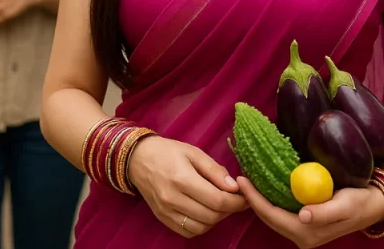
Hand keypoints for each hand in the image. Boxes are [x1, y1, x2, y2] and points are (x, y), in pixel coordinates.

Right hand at [127, 136, 247, 237]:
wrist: (138, 159)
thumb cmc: (169, 152)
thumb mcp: (194, 152)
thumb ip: (215, 170)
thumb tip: (235, 187)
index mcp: (182, 179)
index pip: (217, 200)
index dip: (237, 201)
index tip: (245, 196)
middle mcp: (173, 199)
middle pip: (211, 216)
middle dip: (230, 210)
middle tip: (236, 200)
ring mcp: (166, 212)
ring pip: (201, 227)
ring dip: (216, 220)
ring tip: (221, 205)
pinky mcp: (162, 219)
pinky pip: (187, 232)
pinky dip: (201, 226)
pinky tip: (205, 212)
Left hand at [238, 176, 383, 247]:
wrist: (374, 204)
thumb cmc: (360, 202)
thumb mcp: (345, 205)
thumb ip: (324, 212)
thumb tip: (303, 216)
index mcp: (307, 234)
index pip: (272, 216)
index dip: (255, 199)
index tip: (243, 180)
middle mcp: (302, 236)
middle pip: (268, 217)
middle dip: (253, 199)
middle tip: (240, 177)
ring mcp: (303, 230)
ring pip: (273, 215)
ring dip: (260, 199)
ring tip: (249, 180)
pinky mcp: (306, 221)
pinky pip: (282, 210)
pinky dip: (271, 198)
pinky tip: (266, 185)